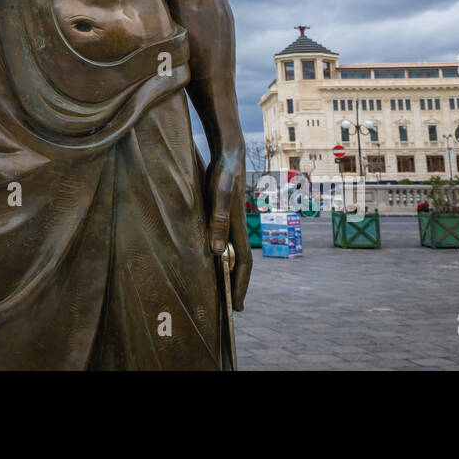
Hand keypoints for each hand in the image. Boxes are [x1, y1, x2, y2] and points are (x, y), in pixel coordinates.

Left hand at [206, 157, 251, 310]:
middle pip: (241, 263)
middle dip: (238, 285)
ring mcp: (232, 221)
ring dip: (231, 272)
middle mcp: (238, 227)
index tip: (238, 307)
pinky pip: (226, 241)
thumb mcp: (218, 195)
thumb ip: (218, 221)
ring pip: (234, 253)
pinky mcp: (225, 214)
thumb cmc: (223, 172)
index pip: (243, 264)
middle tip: (236, 307)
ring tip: (225, 289)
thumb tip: (217, 251)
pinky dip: (223, 255)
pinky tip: (215, 259)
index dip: (240, 286)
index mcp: (237, 228)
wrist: (228, 152)